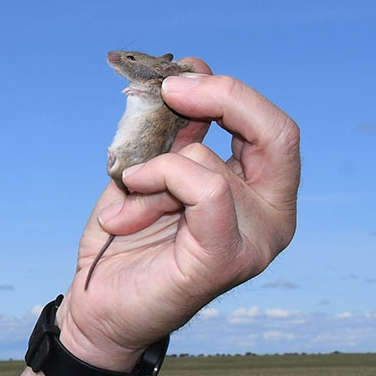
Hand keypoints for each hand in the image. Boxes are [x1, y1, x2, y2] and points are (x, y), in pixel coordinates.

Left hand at [58, 59, 300, 368]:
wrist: (97, 305)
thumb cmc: (127, 239)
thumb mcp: (152, 167)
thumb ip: (177, 129)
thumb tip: (192, 69)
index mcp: (262, 193)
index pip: (273, 127)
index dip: (229, 92)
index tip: (176, 78)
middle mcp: (273, 217)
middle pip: (278, 132)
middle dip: (223, 97)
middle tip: (169, 90)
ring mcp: (256, 241)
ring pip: (209, 162)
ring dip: (151, 170)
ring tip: (125, 203)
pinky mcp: (226, 257)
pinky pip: (205, 190)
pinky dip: (161, 180)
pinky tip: (125, 209)